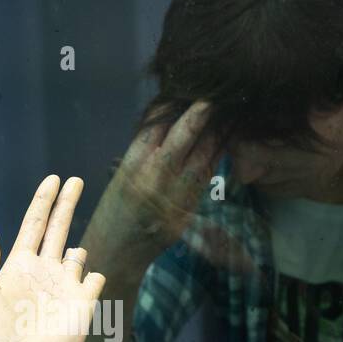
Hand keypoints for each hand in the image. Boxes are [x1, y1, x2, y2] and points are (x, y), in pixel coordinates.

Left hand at [0, 175, 105, 341]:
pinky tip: (86, 278)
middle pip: (58, 229)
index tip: (54, 179)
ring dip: (74, 251)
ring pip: (76, 256)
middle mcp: (42, 274)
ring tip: (67, 257)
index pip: (34, 225)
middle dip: (67, 204)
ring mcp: (63, 289)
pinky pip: (94, 280)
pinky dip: (93, 275)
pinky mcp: (82, 305)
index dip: (44, 200)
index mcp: (17, 268)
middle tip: (77, 180)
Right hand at [95, 101, 219, 253]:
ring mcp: (175, 195)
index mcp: (133, 164)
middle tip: (215, 93)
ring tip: (227, 114)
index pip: (156, 122)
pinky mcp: (190, 210)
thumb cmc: (115, 210)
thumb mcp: (122, 174)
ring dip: (217, 132)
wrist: (117, 253)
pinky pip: (207, 175)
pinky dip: (215, 156)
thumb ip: (145, 148)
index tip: (183, 88)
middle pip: (184, 134)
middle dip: (202, 111)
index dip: (172, 103)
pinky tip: (223, 142)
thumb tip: (168, 115)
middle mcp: (155, 177)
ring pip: (204, 153)